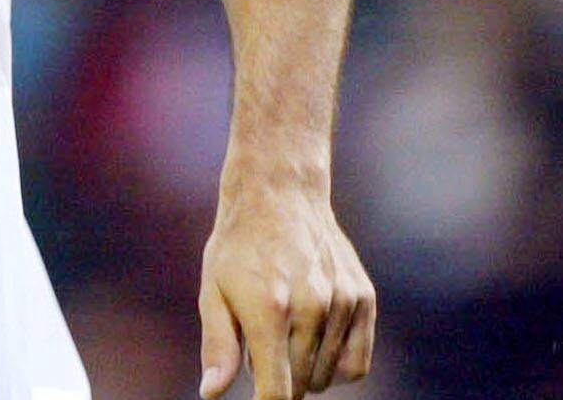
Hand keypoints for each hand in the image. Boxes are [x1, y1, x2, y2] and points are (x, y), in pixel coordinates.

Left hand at [198, 177, 374, 397]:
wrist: (278, 195)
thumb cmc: (237, 246)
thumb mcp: (212, 291)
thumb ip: (217, 346)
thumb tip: (212, 394)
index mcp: (268, 308)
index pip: (276, 391)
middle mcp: (312, 308)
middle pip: (299, 386)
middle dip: (276, 377)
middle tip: (259, 342)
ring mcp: (342, 303)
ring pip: (326, 377)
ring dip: (303, 370)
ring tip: (283, 330)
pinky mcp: (363, 298)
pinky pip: (356, 364)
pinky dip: (335, 367)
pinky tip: (314, 343)